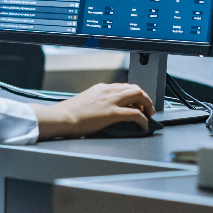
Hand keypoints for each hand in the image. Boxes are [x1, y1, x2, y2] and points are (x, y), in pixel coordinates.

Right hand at [28, 83, 153, 139]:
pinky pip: (136, 114)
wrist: (63, 117)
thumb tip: (104, 109)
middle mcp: (109, 91)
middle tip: (147, 109)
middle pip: (135, 88)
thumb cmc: (70, 113)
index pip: (125, 87)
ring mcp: (112, 101)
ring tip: (148, 116)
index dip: (134, 95)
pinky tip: (143, 126)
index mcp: (102, 88)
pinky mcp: (113, 113)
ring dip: (148, 105)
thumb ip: (97, 101)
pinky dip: (143, 120)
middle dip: (145, 98)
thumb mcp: (86, 101)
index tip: (137, 103)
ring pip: (139, 96)